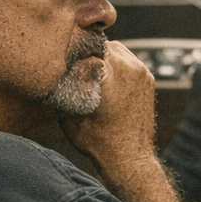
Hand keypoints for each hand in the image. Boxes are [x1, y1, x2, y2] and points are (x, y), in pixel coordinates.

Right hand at [60, 40, 157, 183]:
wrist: (129, 158)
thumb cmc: (97, 140)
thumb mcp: (69, 112)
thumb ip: (64, 85)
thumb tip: (52, 68)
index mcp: (108, 74)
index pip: (86, 44)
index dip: (73, 47)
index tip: (63, 54)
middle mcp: (128, 68)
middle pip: (102, 43)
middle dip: (88, 51)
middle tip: (76, 64)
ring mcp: (141, 72)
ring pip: (117, 48)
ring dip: (104, 56)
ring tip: (91, 72)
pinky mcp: (149, 78)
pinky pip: (129, 60)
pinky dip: (117, 64)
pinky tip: (106, 79)